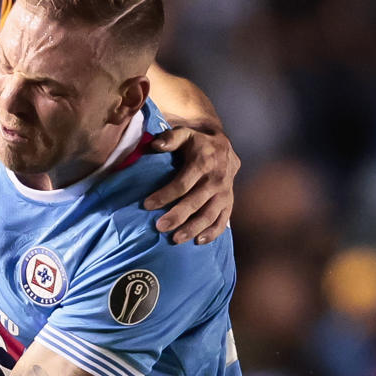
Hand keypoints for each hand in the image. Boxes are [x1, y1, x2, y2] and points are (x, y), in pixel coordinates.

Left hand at [143, 123, 238, 244]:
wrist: (224, 146)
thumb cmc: (197, 142)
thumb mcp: (184, 134)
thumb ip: (169, 138)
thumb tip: (154, 145)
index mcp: (204, 162)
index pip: (183, 183)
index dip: (165, 195)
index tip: (146, 205)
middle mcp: (217, 179)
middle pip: (195, 202)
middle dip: (177, 216)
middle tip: (159, 227)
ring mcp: (225, 192)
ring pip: (209, 214)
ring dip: (193, 228)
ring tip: (175, 239)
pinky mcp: (229, 202)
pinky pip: (223, 220)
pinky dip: (212, 232)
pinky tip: (198, 241)